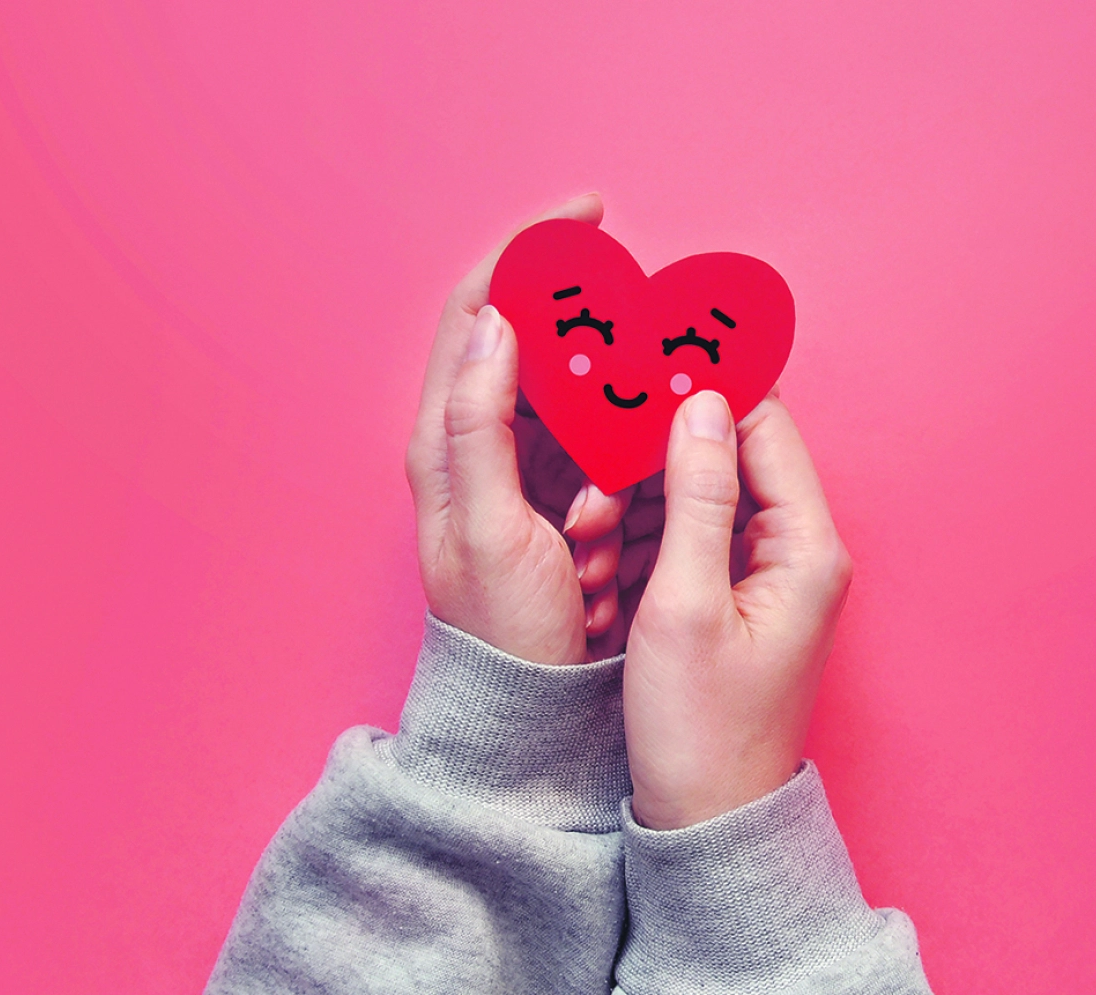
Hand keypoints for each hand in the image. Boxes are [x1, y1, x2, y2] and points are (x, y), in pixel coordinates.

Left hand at [406, 194, 640, 664]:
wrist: (526, 709)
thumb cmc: (502, 628)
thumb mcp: (485, 526)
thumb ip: (479, 423)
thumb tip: (493, 322)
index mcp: (445, 437)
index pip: (479, 309)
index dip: (529, 251)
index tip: (590, 216)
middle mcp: (478, 440)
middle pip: (538, 340)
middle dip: (597, 327)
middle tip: (650, 325)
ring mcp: (522, 467)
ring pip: (580, 392)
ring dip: (617, 401)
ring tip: (635, 440)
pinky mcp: (559, 495)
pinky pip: (604, 442)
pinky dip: (628, 443)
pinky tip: (644, 469)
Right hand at [621, 389, 853, 827]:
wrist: (708, 822)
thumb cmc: (700, 730)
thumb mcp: (683, 603)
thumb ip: (694, 495)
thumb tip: (699, 403)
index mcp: (807, 547)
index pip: (764, 424)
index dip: (700, 389)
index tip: (637, 365)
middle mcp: (802, 550)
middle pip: (732, 451)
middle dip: (655, 450)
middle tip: (591, 455)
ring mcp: (772, 574)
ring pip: (703, 491)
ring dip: (640, 496)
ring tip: (585, 527)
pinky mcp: (741, 596)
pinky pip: (692, 534)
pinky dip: (644, 534)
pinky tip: (598, 557)